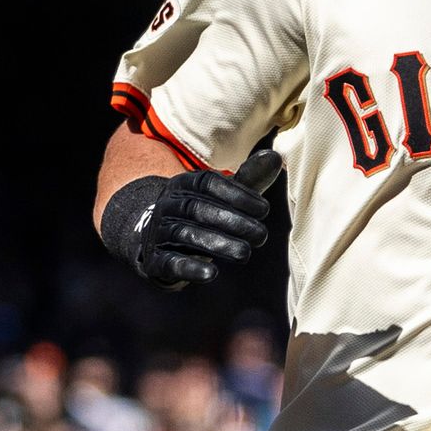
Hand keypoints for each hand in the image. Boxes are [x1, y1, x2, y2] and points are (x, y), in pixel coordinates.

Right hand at [98, 165, 270, 292]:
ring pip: (186, 235)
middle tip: (261, 235)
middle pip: (198, 209)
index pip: (208, 182)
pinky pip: (170, 262)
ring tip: (245, 254)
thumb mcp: (222, 198)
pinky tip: (211, 274)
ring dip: (217, 244)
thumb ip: (248, 181)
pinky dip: (190, 268)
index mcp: (184, 184)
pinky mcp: (155, 260)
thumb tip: (276, 156)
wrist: (156, 241)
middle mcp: (168, 205)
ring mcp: (158, 232)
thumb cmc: (200, 216)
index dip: (237, 194)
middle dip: (232, 222)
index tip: (264, 209)